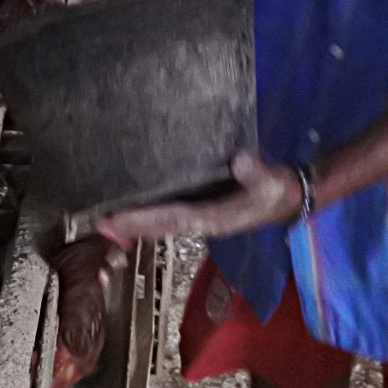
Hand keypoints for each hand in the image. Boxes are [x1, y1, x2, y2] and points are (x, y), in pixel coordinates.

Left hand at [95, 151, 303, 246]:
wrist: (289, 197)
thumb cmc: (279, 190)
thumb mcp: (274, 182)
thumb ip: (258, 172)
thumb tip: (241, 161)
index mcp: (215, 218)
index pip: (173, 218)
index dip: (145, 220)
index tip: (117, 220)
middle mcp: (202, 222)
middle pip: (160, 226)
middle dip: (130, 227)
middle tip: (98, 224)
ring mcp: (201, 217)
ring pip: (162, 222)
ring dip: (135, 224)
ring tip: (105, 222)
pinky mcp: (202, 208)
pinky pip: (169, 213)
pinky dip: (148, 214)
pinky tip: (131, 210)